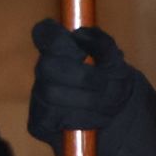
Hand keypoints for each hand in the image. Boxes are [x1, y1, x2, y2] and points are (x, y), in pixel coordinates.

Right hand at [28, 20, 136, 155]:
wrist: (117, 116)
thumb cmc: (112, 79)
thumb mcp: (115, 60)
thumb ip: (101, 42)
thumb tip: (80, 34)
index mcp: (59, 47)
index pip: (45, 33)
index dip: (54, 36)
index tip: (78, 46)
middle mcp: (44, 69)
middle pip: (48, 66)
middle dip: (82, 77)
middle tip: (105, 84)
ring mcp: (37, 96)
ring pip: (52, 94)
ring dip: (86, 100)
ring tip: (107, 104)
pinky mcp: (38, 123)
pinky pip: (53, 118)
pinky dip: (81, 119)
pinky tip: (94, 119)